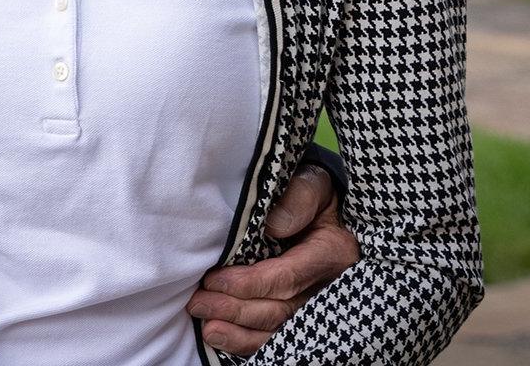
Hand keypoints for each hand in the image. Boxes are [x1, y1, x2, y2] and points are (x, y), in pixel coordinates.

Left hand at [186, 164, 360, 356]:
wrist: (328, 212)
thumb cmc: (313, 197)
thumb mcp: (311, 185)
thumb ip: (297, 200)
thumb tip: (272, 226)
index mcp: (332, 253)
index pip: (287, 277)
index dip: (249, 284)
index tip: (214, 281)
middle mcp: (329, 286)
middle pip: (280, 309)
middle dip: (236, 310)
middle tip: (198, 304)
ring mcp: (319, 306)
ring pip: (279, 330)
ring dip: (240, 332)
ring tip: (206, 327)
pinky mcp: (306, 315)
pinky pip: (280, 338)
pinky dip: (250, 342)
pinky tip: (221, 338)